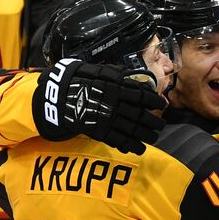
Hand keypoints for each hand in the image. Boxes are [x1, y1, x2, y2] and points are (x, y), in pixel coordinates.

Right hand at [33, 58, 165, 154]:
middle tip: (160, 125)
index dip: (154, 101)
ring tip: (153, 138)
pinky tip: (138, 148)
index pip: (142, 95)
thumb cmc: (76, 81)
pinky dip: (130, 145)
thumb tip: (131, 77)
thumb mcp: (97, 71)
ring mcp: (107, 119)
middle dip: (154, 122)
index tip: (161, 104)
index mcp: (116, 88)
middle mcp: (115, 104)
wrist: (56, 96)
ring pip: (133, 129)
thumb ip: (115, 75)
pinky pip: (118, 140)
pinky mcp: (99, 131)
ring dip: (146, 135)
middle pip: (141, 115)